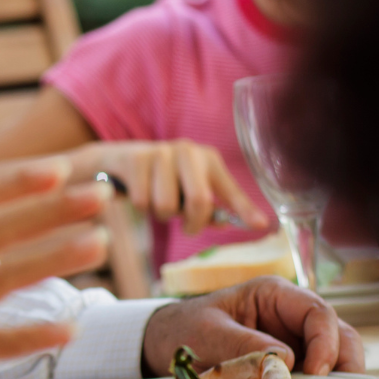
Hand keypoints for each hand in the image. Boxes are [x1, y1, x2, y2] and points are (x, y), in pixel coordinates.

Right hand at [67, 141, 267, 233]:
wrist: (117, 161)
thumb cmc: (159, 181)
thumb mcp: (186, 190)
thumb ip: (206, 209)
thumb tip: (225, 224)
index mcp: (207, 159)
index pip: (230, 189)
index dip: (245, 210)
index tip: (261, 225)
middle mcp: (188, 150)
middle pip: (199, 201)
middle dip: (192, 223)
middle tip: (187, 227)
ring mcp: (161, 152)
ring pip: (168, 206)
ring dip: (161, 215)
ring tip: (157, 202)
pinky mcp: (136, 159)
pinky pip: (144, 203)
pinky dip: (141, 208)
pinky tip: (138, 192)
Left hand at [140, 277, 365, 376]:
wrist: (162, 344)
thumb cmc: (184, 329)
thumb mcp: (209, 334)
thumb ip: (245, 345)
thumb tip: (286, 362)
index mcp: (274, 295)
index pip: (317, 312)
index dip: (325, 343)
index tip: (315, 374)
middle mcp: (291, 316)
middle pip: (339, 335)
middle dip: (344, 365)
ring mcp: (294, 341)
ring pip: (335, 359)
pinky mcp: (290, 367)